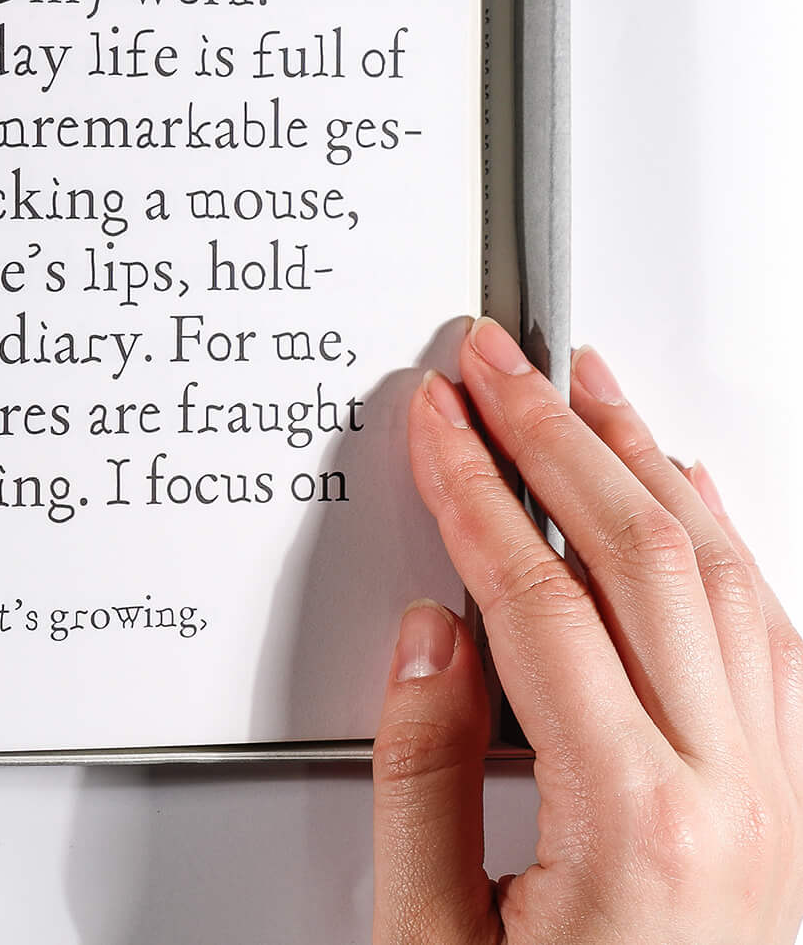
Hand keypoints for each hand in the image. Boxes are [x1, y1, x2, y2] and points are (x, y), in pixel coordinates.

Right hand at [374, 319, 802, 942]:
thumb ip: (419, 778)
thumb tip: (428, 639)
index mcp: (630, 823)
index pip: (537, 600)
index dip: (477, 490)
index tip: (434, 416)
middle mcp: (733, 799)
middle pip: (644, 559)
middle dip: (556, 437)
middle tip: (494, 360)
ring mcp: (783, 805)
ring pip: (728, 583)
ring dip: (649, 467)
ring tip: (589, 391)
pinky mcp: (797, 819)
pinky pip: (777, 645)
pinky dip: (725, 549)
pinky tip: (687, 505)